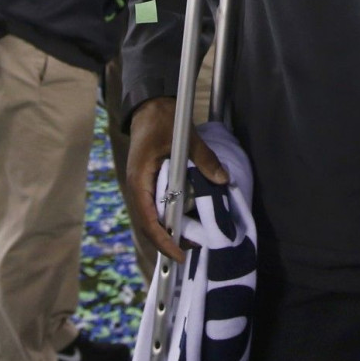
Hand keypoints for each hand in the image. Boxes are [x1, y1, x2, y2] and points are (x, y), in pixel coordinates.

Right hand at [127, 96, 228, 263]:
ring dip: (167, 231)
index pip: (149, 219)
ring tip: (190, 239)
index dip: (164, 239)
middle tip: (192, 250)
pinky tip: (181, 221)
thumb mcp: (186, 137)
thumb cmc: (163, 120)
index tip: (179, 255)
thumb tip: (223, 179)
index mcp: (140, 179)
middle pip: (148, 224)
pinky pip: (153, 207)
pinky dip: (166, 218)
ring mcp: (139, 186)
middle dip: (167, 241)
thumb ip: (204, 159)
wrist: (149, 106)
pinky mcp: (145, 182)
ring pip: (150, 218)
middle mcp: (136, 187)